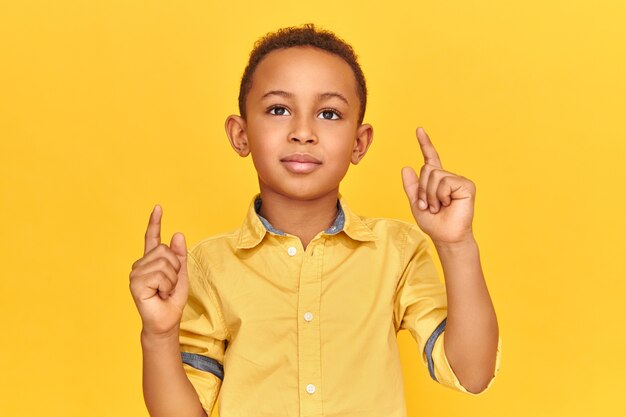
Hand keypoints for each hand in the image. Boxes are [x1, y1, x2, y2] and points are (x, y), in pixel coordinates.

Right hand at [129, 205, 188, 335]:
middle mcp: (141, 264)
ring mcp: (136, 273)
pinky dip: (166, 286)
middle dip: (175, 269)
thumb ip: (179, 256)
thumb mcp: (181, 274)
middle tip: (168, 285)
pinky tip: (159, 295)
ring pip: (164, 262)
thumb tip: (177, 234)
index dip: (155, 222)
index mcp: (151, 261)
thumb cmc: (172, 300)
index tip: (158, 207)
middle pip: (165, 251)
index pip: (152, 238)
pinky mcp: (135, 283)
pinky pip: (160, 275)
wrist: (166, 321)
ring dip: (171, 280)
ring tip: (163, 291)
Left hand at [401, 127, 475, 244]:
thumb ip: (412, 186)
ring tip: (438, 206)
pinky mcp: (466, 185)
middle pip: (427, 169)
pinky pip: (445, 182)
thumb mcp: (416, 204)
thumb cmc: (433, 223)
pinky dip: (441, 195)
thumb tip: (406, 167)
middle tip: (429, 206)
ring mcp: (458, 180)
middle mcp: (448, 177)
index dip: (425, 144)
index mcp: (437, 181)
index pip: (430, 158)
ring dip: (430, 195)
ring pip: (434, 175)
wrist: (446, 236)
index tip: (419, 129)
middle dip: (422, 190)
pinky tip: (448, 204)